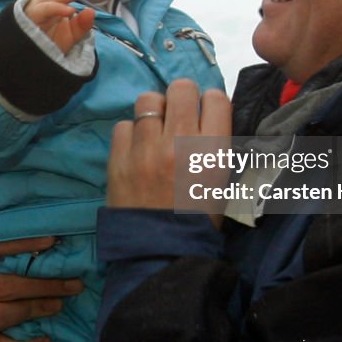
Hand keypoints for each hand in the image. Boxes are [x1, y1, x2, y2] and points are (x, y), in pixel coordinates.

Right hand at [24, 0, 94, 53]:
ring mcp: (38, 9)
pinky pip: (44, 9)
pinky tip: (70, 10)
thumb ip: (83, 24)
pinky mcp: (32, 19)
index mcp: (53, 1)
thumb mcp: (73, 35)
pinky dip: (57, 8)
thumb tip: (92, 11)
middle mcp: (44, 1)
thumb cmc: (52, 45)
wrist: (36, 62)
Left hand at [107, 79, 231, 224]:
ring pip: (148, 101)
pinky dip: (131, 134)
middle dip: (183, 97)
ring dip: (155, 111)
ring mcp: (146, 150)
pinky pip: (123, 125)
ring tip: (155, 128)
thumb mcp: (222, 181)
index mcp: (213, 151)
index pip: (216, 98)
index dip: (211, 102)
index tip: (206, 112)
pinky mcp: (118, 159)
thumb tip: (210, 113)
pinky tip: (137, 149)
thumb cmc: (199, 219)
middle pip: (181, 88)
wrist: (161, 253)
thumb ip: (217, 143)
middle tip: (180, 114)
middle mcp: (180, 143)